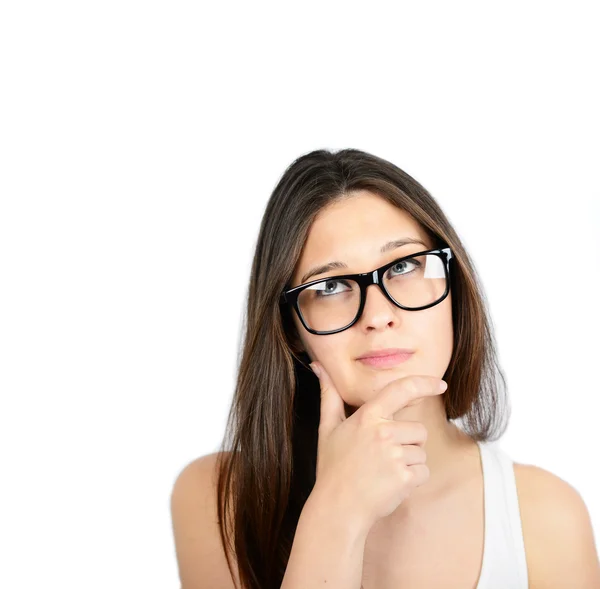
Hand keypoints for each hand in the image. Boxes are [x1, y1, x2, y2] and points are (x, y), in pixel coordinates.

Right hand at [309, 361, 447, 529]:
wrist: (338, 507)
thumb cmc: (333, 466)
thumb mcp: (328, 427)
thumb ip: (329, 394)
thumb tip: (318, 366)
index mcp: (368, 417)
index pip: (400, 390)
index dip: (423, 384)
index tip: (441, 384)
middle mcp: (383, 432)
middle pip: (418, 429)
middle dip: (408, 442)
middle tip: (382, 457)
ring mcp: (395, 455)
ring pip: (421, 451)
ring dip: (409, 462)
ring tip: (383, 471)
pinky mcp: (404, 477)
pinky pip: (423, 471)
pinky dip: (412, 479)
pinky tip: (390, 483)